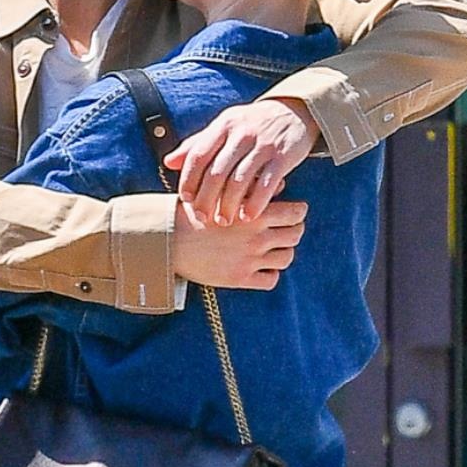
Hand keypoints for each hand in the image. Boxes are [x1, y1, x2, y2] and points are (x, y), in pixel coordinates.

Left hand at [164, 97, 317, 225]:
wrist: (294, 111)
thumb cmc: (252, 124)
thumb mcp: (224, 127)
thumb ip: (197, 144)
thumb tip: (168, 162)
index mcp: (223, 126)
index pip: (198, 155)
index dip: (189, 180)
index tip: (186, 200)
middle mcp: (241, 133)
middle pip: (217, 171)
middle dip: (206, 198)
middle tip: (202, 218)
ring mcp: (263, 144)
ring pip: (240, 179)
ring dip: (229, 204)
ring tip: (223, 221)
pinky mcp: (283, 156)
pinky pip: (267, 183)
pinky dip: (256, 202)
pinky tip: (249, 216)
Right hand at [170, 196, 307, 290]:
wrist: (168, 240)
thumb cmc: (192, 211)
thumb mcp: (220, 191)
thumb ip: (253, 188)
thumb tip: (281, 186)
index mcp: (254, 213)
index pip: (296, 213)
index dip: (298, 211)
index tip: (294, 211)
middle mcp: (257, 237)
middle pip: (295, 235)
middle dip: (294, 230)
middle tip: (287, 229)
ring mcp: (250, 260)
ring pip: (287, 258)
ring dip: (284, 251)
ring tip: (275, 248)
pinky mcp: (240, 279)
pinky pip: (271, 280)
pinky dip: (271, 274)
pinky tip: (263, 267)